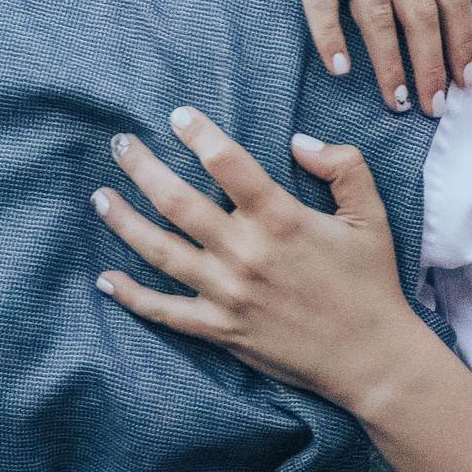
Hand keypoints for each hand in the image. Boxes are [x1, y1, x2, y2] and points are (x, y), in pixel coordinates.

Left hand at [91, 107, 432, 408]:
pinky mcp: (221, 329)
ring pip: (160, 250)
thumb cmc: (370, 281)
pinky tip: (105, 278)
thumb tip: (300, 141)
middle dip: (142, 168)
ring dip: (124, 221)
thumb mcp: (371, 215)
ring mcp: (228, 293)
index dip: (199, 133)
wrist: (370, 356)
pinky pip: (165, 311)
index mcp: (281, 218)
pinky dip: (132, 296)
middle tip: (120, 144)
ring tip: (100, 196)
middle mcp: (246, 252)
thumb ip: (344, 166)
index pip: (228, 163)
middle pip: (177, 201)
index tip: (178, 115)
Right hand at [234, 0, 471, 115]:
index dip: (464, 39)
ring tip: (396, 102)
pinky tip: (338, 69)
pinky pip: (321, 0)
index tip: (469, 78)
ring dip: (390, 65)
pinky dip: (330, 38)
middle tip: (436, 108)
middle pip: (423, 12)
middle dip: (433, 66)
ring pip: (379, 16)